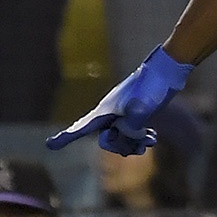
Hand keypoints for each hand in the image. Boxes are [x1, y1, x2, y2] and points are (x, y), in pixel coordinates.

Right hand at [47, 45, 193, 154]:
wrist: (166, 70)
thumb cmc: (151, 87)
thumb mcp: (141, 110)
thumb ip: (130, 128)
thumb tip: (125, 136)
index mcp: (106, 110)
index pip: (82, 127)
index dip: (66, 137)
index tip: (50, 145)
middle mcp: (110, 113)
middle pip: (107, 140)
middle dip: (121, 146)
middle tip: (141, 141)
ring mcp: (122, 113)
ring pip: (121, 139)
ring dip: (134, 144)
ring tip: (150, 139)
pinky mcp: (135, 114)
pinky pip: (131, 134)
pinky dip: (140, 139)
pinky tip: (152, 136)